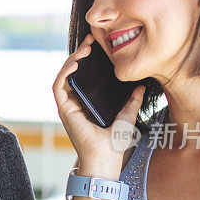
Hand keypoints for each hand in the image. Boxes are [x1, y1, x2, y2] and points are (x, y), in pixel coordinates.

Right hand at [52, 33, 145, 163]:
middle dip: (79, 54)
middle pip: (72, 73)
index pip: (83, 76)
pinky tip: (75, 63)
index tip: (97, 46)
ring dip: (71, 60)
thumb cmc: (113, 145)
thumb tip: (140, 88)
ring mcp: (68, 106)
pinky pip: (58, 86)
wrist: (106, 160)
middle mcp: (74, 103)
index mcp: (86, 104)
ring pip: (63, 76)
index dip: (87, 60)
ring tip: (84, 48)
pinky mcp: (64, 110)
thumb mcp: (126, 117)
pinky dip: (64, 73)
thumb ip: (131, 102)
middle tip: (91, 39)